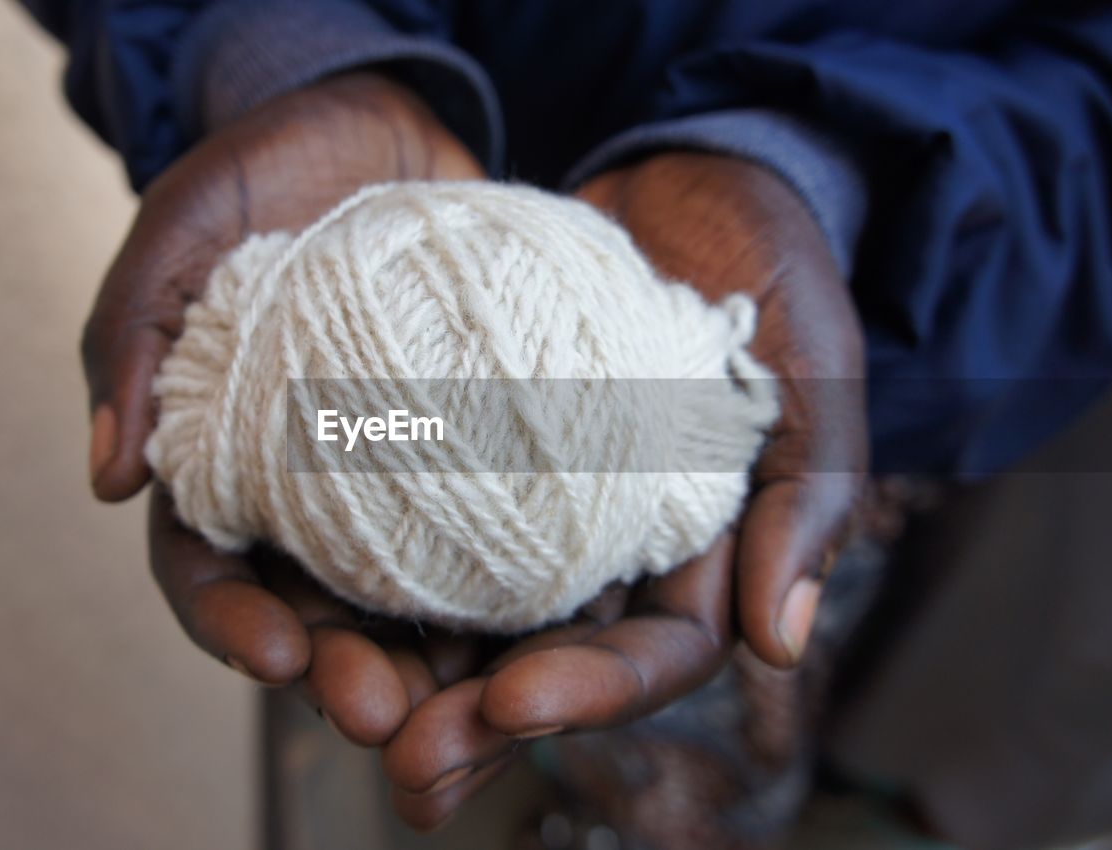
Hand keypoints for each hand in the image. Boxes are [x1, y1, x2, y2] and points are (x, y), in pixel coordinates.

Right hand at [81, 72, 485, 727]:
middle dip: (348, 674)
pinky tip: (563, 608)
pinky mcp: (482, 444)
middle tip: (389, 713)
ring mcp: (400, 472)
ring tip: (483, 700)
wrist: (379, 125)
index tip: (279, 657)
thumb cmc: (264, 171)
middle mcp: (310, 487)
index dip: (232, 625)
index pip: (207, 569)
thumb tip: (103, 479)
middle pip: (320, 611)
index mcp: (220, 458)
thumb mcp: (182, 226)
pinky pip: (505, 520)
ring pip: (416, 593)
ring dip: (443, 660)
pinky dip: (527, 573)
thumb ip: (133, 335)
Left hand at [378, 152, 867, 828]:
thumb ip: (810, 497)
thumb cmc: (764, 274)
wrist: (683, 182)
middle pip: (538, 662)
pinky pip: (408, 516)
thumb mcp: (811, 372)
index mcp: (693, 556)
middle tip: (406, 761)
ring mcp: (525, 504)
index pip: (647, 656)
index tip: (514, 703)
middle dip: (472, 722)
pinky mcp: (459, 447)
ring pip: (460, 613)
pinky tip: (300, 596)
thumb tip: (777, 644)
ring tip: (334, 700)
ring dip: (399, 670)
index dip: (586, 694)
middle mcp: (600, 550)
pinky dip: (357, 561)